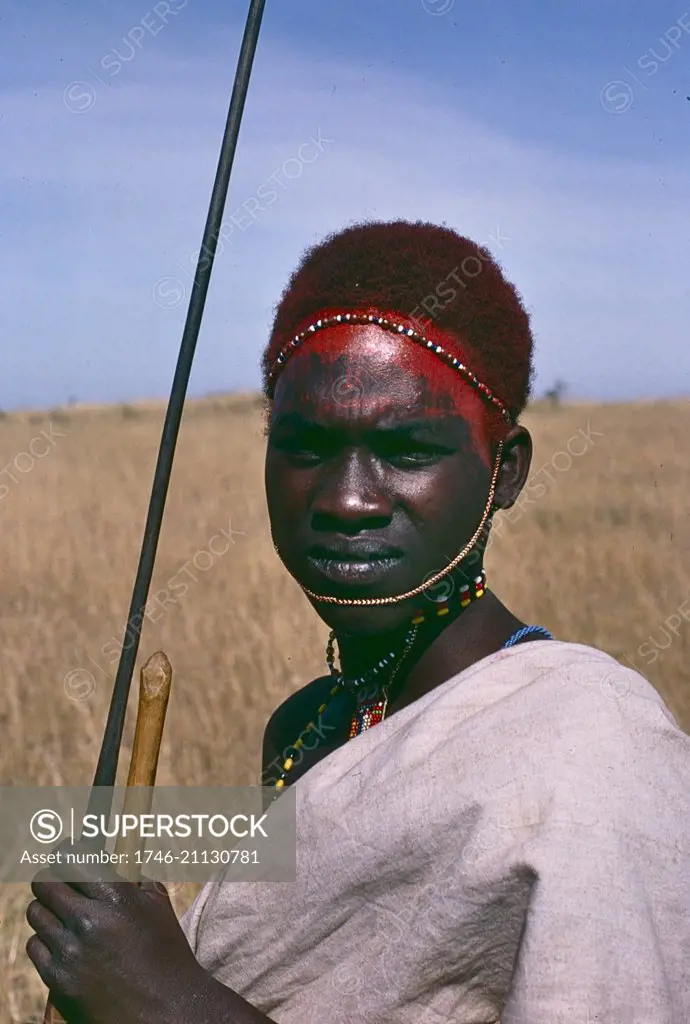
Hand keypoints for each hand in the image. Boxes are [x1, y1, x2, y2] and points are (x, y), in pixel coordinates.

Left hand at [26, 840, 211, 1023]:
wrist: (165, 1010)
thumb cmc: (165, 953)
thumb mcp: (156, 905)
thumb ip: (131, 876)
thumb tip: (109, 855)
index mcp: (116, 898)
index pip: (72, 858)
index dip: (66, 851)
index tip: (68, 851)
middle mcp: (88, 922)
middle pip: (45, 882)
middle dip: (52, 877)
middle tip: (61, 881)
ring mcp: (70, 953)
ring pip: (36, 913)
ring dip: (49, 909)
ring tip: (64, 915)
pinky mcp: (58, 980)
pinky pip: (36, 946)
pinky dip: (47, 941)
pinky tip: (64, 943)